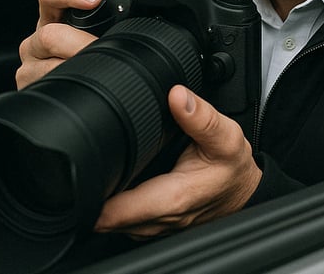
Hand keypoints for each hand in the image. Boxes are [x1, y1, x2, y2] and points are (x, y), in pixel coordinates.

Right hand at [15, 0, 130, 88]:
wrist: (71, 92)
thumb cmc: (83, 53)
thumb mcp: (97, 26)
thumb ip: (109, 2)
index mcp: (52, 18)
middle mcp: (36, 40)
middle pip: (50, 35)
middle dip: (81, 42)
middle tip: (102, 47)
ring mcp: (30, 65)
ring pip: (50, 64)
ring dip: (78, 67)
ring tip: (99, 69)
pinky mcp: (28, 87)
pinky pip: (48, 84)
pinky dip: (71, 85)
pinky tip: (85, 84)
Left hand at [94, 84, 261, 237]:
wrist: (243, 190)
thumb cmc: (233, 168)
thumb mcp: (226, 136)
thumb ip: (201, 116)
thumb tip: (178, 95)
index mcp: (170, 199)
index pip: (110, 213)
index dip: (89, 193)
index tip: (80, 170)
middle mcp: (157, 220)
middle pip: (101, 217)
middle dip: (91, 189)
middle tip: (89, 160)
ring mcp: (152, 228)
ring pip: (108, 221)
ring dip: (101, 197)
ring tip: (104, 167)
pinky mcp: (150, 227)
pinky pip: (120, 220)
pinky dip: (113, 202)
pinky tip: (118, 180)